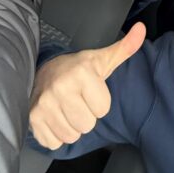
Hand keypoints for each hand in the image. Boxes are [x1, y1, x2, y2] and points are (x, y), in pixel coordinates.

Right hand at [30, 22, 145, 148]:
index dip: (99, 103)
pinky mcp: (32, 119)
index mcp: (81, 73)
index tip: (89, 91)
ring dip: (71, 127)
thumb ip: (125, 48)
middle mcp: (60, 88)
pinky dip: (56, 134)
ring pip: (71, 136)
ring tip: (65, 108)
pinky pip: (54, 142)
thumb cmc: (77, 69)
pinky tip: (54, 117)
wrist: (43, 71)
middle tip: (77, 101)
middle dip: (85, 116)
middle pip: (87, 125)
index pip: (103, 110)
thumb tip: (141, 30)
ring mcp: (44, 105)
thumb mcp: (102, 59)